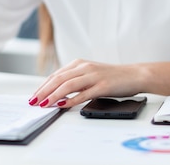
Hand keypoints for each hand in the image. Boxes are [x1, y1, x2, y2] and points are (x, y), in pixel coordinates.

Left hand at [28, 59, 143, 108]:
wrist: (135, 75)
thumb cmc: (112, 77)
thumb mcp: (90, 75)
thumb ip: (75, 80)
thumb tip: (57, 93)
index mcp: (80, 64)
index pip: (56, 75)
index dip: (43, 86)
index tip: (34, 96)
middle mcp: (85, 67)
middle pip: (59, 79)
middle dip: (44, 91)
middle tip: (34, 101)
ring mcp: (94, 76)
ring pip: (69, 85)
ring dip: (54, 95)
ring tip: (44, 104)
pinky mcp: (103, 85)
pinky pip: (84, 93)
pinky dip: (72, 99)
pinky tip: (63, 105)